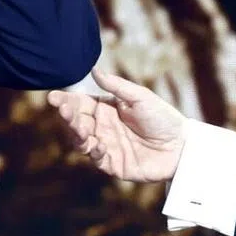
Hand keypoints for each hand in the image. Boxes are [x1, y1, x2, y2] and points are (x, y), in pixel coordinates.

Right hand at [45, 68, 187, 182]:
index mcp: (106, 110)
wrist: (182, 146)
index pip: (79, 104)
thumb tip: (94, 70)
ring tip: (79, 127)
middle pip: (76, 123)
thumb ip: (116, 86)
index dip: (65, 101)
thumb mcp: (140, 97)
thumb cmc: (163, 118)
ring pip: (81, 142)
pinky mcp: (113, 165)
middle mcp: (102, 128)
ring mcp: (106, 147)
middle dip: (67, 117)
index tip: (53, 97)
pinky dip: (94, 152)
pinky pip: (97, 159)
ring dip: (76, 134)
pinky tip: (98, 144)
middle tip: (64, 110)